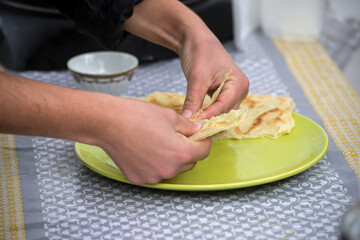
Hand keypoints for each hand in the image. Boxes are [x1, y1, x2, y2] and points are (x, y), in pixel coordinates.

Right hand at [96, 98, 210, 184]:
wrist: (108, 123)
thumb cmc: (137, 116)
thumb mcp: (170, 116)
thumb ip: (188, 126)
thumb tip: (197, 130)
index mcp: (181, 153)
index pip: (203, 151)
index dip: (203, 141)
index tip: (198, 135)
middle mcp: (169, 169)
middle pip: (189, 163)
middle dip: (187, 150)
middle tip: (177, 136)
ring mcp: (153, 177)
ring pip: (172, 169)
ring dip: (171, 159)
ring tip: (157, 142)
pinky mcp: (139, 179)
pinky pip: (155, 173)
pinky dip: (154, 164)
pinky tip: (145, 151)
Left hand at [180, 38, 248, 119]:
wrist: (196, 40)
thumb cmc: (200, 53)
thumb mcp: (196, 79)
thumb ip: (193, 101)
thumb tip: (188, 119)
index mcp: (239, 84)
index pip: (223, 107)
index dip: (208, 116)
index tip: (193, 124)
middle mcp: (240, 90)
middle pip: (224, 112)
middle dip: (209, 118)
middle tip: (192, 127)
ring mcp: (234, 93)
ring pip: (221, 112)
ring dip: (208, 117)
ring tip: (193, 122)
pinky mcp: (224, 94)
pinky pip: (217, 107)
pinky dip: (207, 111)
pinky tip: (196, 115)